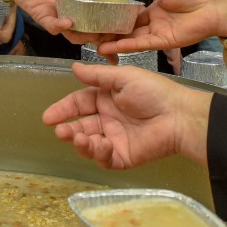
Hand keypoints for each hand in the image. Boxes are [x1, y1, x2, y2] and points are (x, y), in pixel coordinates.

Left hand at [1, 0, 117, 42]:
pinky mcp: (44, 18)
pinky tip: (68, 22)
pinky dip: (63, 27)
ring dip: (84, 35)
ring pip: (75, 33)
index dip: (113, 20)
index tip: (124, 26)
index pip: (102, 11)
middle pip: (92, 26)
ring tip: (92, 34)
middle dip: (102, 35)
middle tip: (110, 37)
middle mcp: (75, 9)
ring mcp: (60, 15)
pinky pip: (55, 27)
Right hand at [42, 61, 209, 168]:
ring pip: (89, 144)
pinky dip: (98, 153)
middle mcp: (108, 119)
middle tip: (60, 131)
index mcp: (106, 99)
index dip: (63, 109)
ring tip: (79, 138)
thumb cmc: (154, 92)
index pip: (79, 104)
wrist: (179, 116)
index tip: (48, 117)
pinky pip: (104, 159)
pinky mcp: (123, 157)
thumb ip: (97, 76)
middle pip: (80, 126)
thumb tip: (74, 67)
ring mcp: (115, 139)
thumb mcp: (124, 77)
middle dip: (68, 130)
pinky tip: (100, 144)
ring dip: (80, 142)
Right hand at [99, 0, 226, 56]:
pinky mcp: (164, 43)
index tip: (100, 20)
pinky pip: (144, 45)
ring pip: (133, 39)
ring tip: (99, 46)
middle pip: (129, 30)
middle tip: (94, 36)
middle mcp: (153, 23)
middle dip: (113, 34)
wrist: (213, 8)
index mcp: (153, 9)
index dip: (116, 18)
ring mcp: (157, 34)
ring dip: (117, 43)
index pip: (130, 16)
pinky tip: (116, 47)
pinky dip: (130, 46)